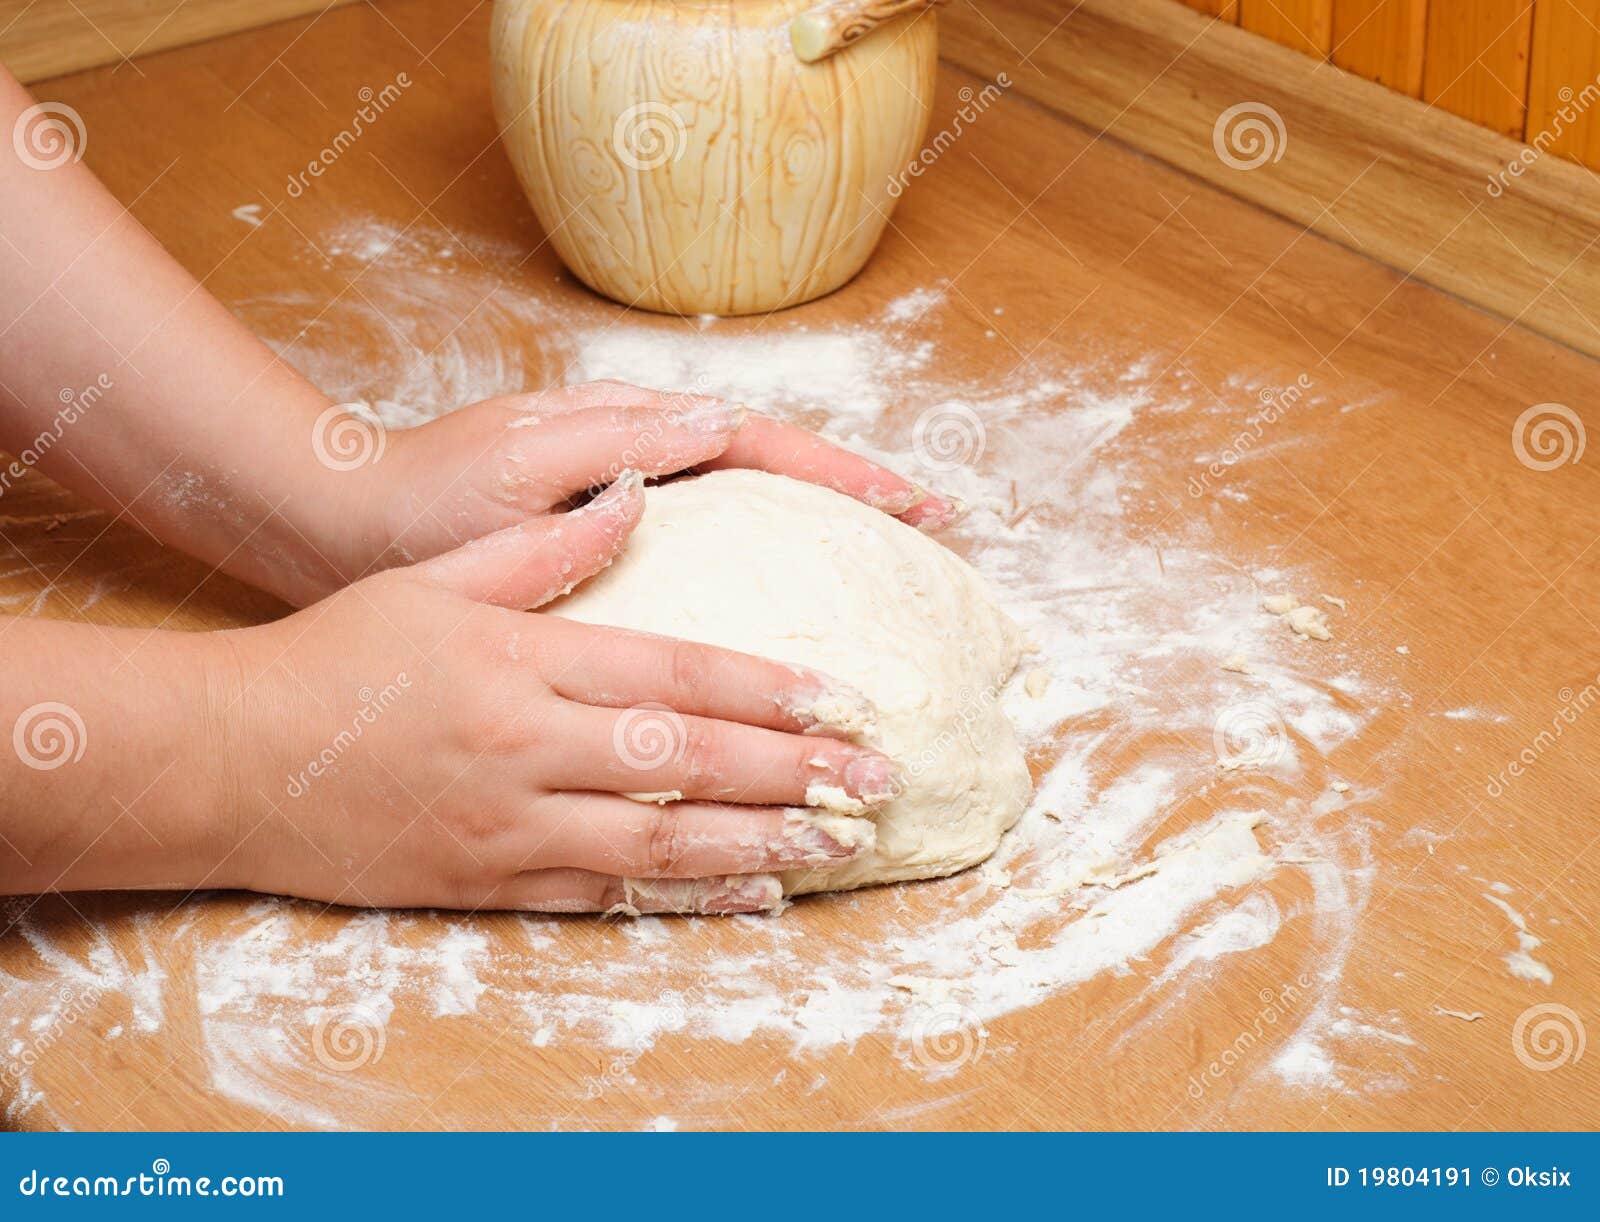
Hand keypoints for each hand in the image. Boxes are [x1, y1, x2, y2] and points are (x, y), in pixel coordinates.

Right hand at [216, 475, 896, 914]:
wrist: (228, 760)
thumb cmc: (334, 658)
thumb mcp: (434, 576)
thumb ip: (543, 546)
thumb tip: (637, 493)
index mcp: (523, 661)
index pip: (675, 674)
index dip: (769, 691)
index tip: (845, 701)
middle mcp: (526, 747)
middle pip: (686, 762)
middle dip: (795, 773)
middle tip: (879, 780)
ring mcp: (507, 826)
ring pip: (658, 844)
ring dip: (760, 845)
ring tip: (840, 846)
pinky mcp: (486, 883)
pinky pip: (601, 899)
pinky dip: (681, 899)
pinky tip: (746, 893)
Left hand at [332, 381, 957, 598]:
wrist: (347, 528)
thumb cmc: (424, 498)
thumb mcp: (513, 462)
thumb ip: (614, 439)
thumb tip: (719, 419)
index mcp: (630, 433)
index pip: (761, 442)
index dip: (840, 474)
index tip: (911, 503)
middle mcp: (643, 461)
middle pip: (774, 471)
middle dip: (855, 496)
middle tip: (934, 528)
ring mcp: (630, 504)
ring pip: (749, 513)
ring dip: (820, 533)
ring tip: (888, 570)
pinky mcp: (609, 547)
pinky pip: (706, 556)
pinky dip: (759, 577)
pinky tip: (788, 616)